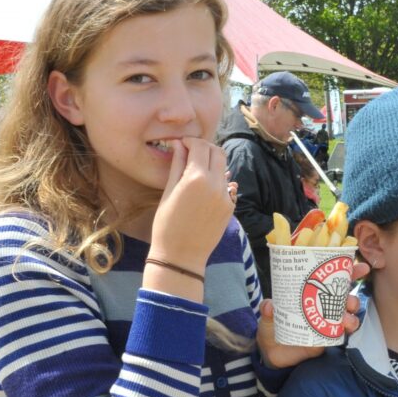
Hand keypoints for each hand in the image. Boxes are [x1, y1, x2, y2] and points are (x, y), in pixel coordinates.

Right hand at [150, 138, 233, 268]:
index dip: (190, 141)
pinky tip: (204, 188)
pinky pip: (227, 185)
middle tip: (191, 153)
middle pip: (217, 152)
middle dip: (204, 148)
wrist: (181, 255)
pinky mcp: (231, 206)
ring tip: (196, 169)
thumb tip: (178, 144)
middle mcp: (216, 184)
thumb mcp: (168, 191)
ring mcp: (226, 196)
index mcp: (197, 178)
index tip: (182, 144)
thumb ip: (177, 165)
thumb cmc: (167, 225)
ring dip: (213, 162)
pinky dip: (218, 179)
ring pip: (224, 167)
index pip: (200, 146)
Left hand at [256, 261, 369, 367]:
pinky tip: (344, 329)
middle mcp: (324, 307)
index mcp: (314, 294)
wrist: (271, 351)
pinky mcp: (327, 339)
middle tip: (349, 301)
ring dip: (352, 316)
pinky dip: (346, 330)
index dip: (350, 272)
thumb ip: (268, 310)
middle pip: (346, 299)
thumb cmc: (273, 326)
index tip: (361, 267)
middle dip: (353, 298)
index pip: (334, 280)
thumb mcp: (268, 315)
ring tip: (345, 318)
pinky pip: (341, 334)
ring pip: (348, 317)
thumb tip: (269, 305)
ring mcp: (327, 323)